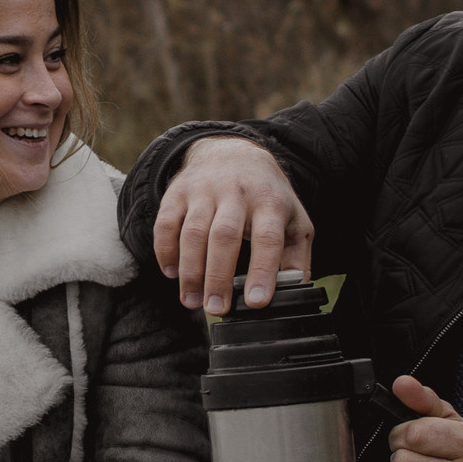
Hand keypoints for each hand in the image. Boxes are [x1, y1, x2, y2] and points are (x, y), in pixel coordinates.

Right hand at [152, 137, 313, 314]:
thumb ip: (297, 256)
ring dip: (190, 271)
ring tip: (192, 302)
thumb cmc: (266, 196)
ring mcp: (204, 190)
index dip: (262, 271)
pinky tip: (172, 273)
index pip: (267, 238)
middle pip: (225, 236)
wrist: (233, 152)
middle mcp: (236, 193)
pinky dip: (165, 251)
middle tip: (216, 309)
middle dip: (218, 277)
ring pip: (193, 232)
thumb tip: (296, 292)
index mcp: (269, 202)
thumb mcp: (293, 219)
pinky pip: (166, 224)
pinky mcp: (178, 192)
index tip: (255, 302)